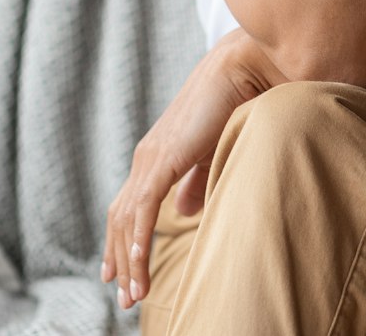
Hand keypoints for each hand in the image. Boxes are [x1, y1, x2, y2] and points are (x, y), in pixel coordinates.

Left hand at [100, 29, 288, 311]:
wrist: (245, 68)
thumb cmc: (236, 103)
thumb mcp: (212, 152)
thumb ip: (195, 180)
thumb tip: (184, 210)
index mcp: (157, 156)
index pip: (129, 208)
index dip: (122, 242)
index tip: (122, 275)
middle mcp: (147, 157)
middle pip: (120, 218)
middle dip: (120, 260)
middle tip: (125, 297)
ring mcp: (152, 157)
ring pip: (128, 221)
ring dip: (129, 261)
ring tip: (134, 294)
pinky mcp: (164, 158)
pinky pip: (144, 209)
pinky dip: (139, 242)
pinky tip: (139, 268)